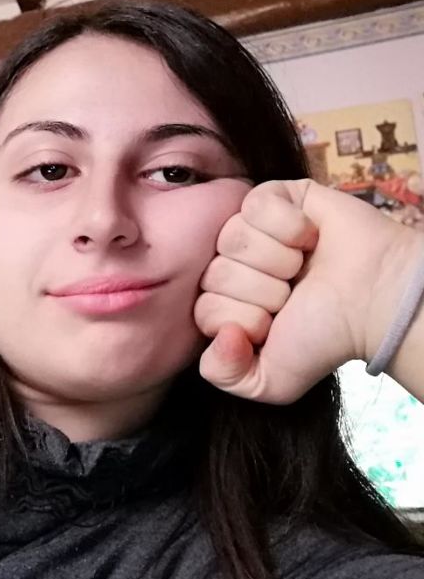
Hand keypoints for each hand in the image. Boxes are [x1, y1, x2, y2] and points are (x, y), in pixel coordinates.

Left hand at [194, 178, 418, 403]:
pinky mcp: (274, 197)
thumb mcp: (272, 381)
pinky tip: (310, 238)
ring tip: (304, 266)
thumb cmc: (326, 336)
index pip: (205, 310)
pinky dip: (289, 225)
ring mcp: (250, 229)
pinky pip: (255, 205)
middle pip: (216, 274)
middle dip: (264, 291)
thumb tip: (220, 334)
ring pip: (233, 238)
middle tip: (296, 292)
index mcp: (227, 304)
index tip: (277, 323)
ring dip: (278, 259)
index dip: (244, 320)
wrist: (374, 300)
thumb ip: (225, 376)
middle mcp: (233, 265)